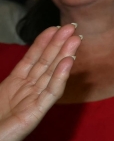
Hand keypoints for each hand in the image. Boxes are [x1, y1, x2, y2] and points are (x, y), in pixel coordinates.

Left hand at [0, 25, 80, 140]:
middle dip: (59, 44)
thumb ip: (10, 82)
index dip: (43, 42)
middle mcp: (27, 90)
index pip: (33, 58)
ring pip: (52, 74)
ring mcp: (34, 101)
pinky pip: (51, 92)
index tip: (54, 28)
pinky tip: (68, 62)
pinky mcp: (37, 113)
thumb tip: (25, 63)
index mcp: (15, 84)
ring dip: (65, 55)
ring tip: (76, 40)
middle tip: (72, 27)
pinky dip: (60, 76)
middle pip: (46, 63)